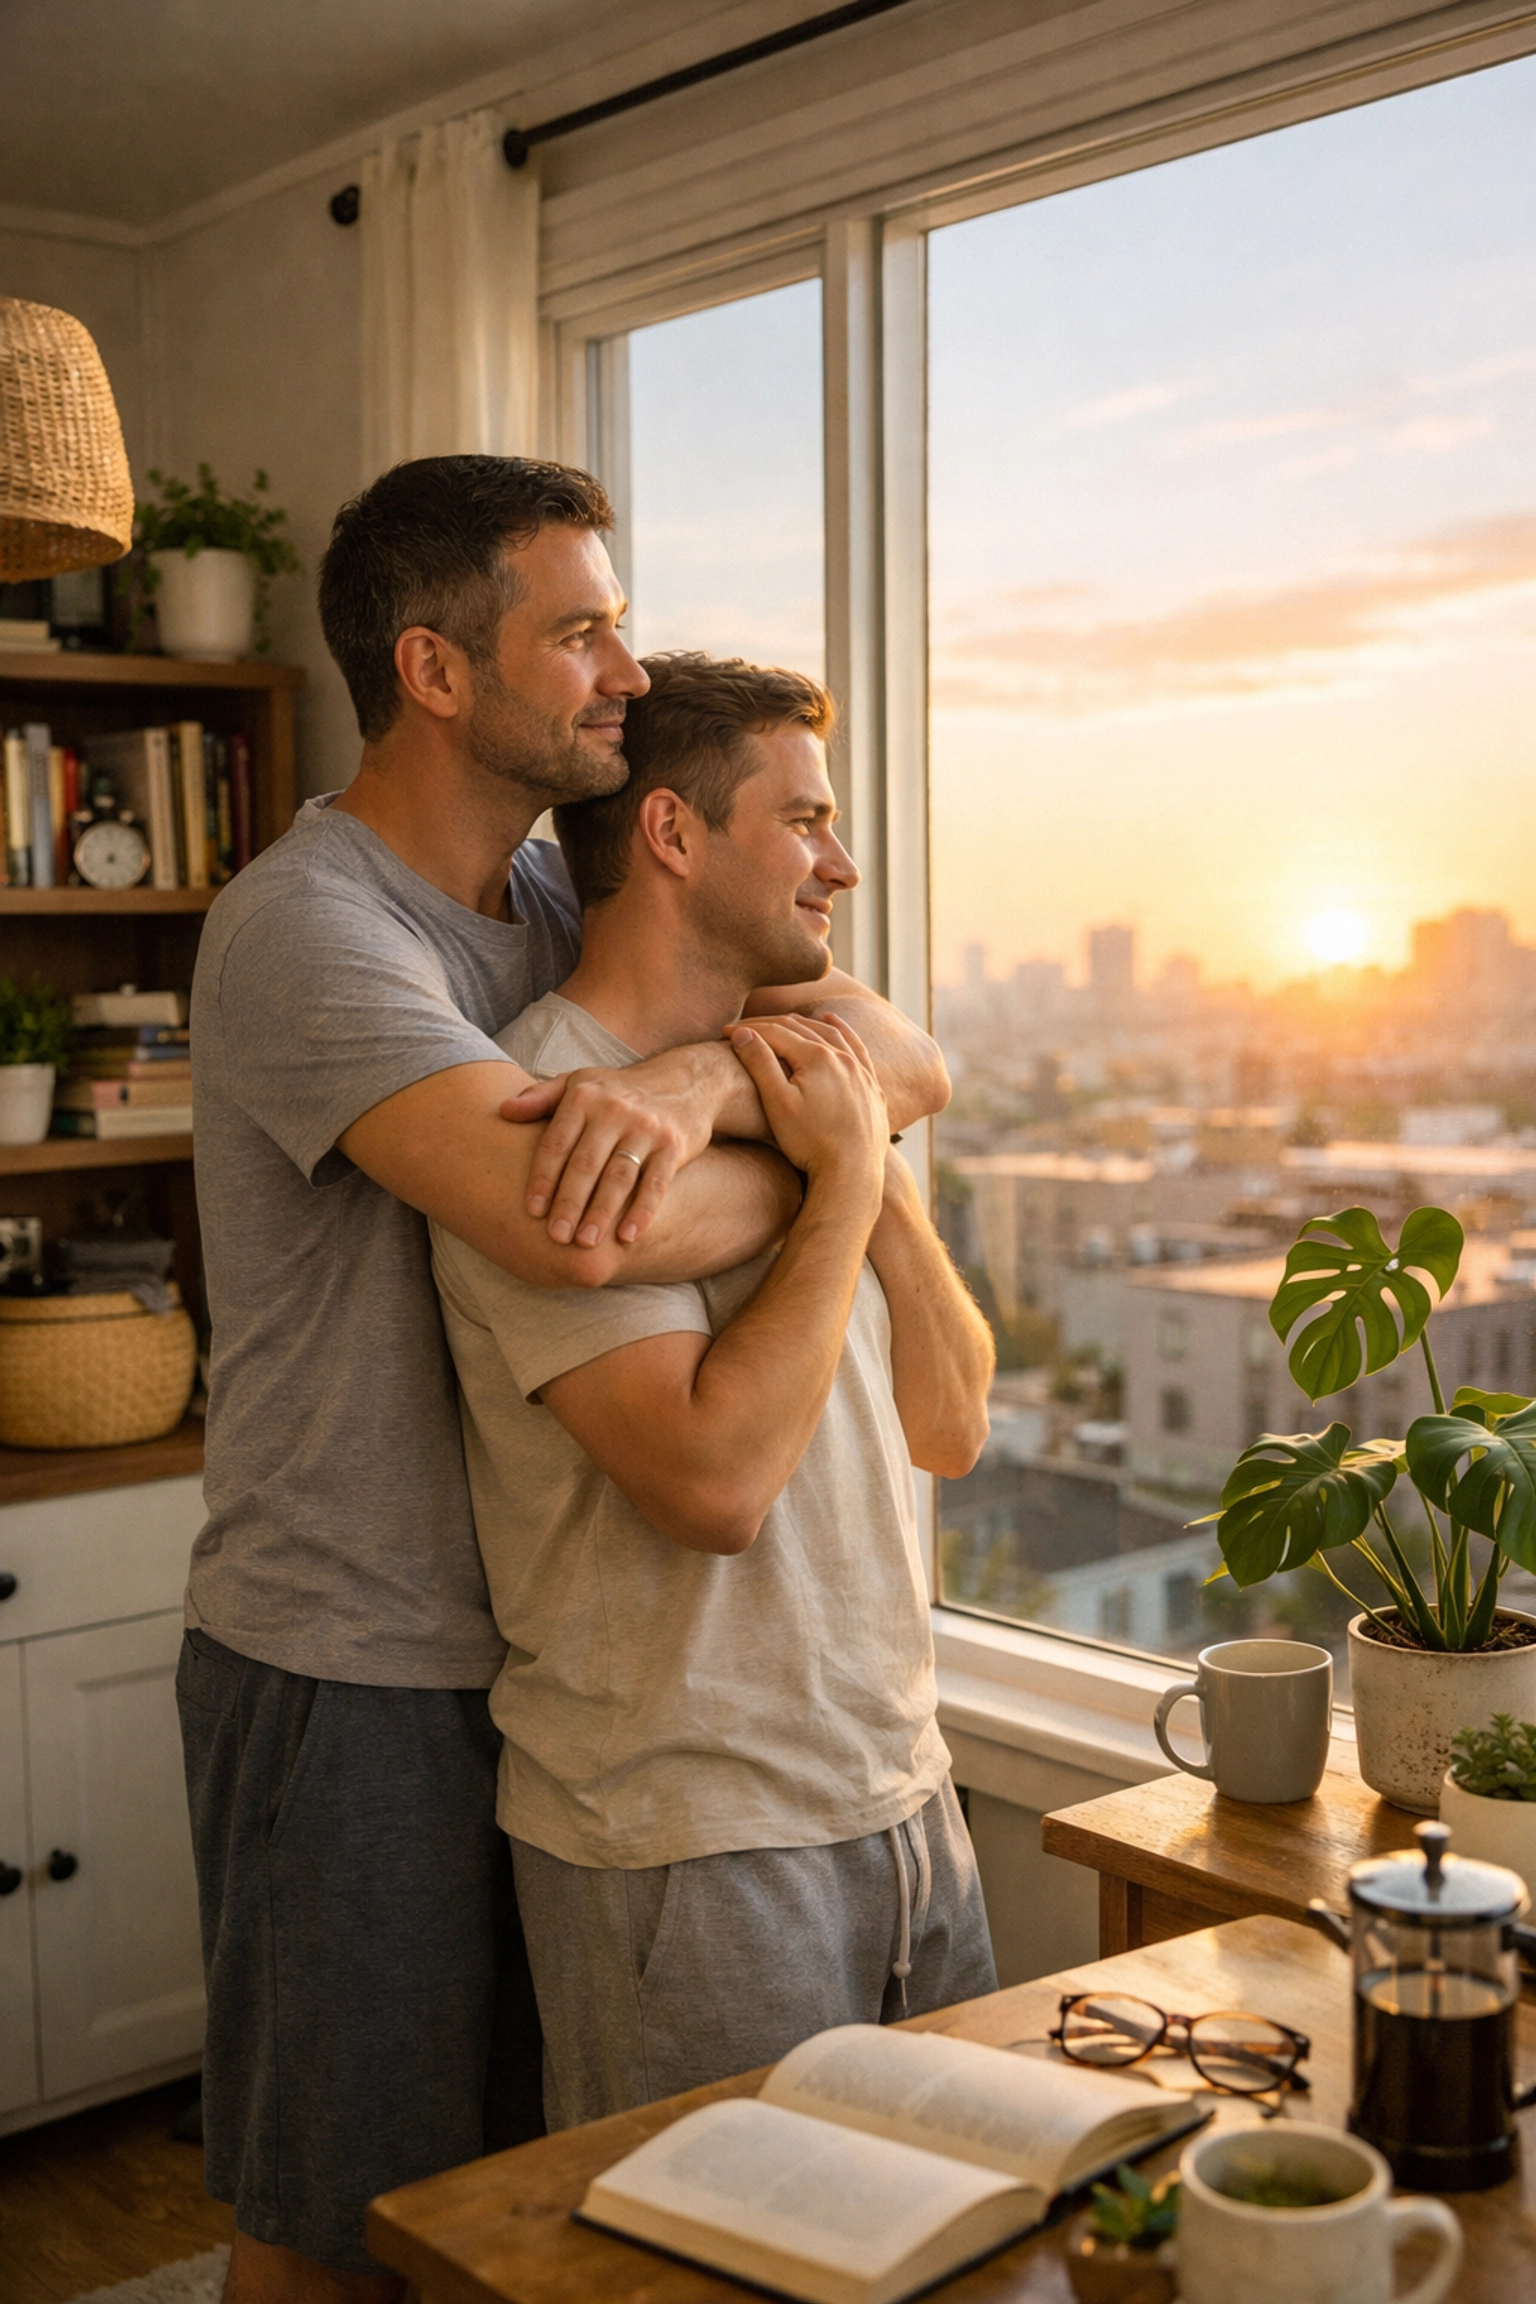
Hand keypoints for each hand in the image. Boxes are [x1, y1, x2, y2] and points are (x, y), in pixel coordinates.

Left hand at [498, 1043, 744, 1247]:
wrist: (685, 1082)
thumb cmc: (618, 1091)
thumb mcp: (579, 1083)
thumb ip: (540, 1097)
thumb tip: (503, 1111)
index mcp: (584, 1096)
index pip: (557, 1142)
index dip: (543, 1177)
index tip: (532, 1210)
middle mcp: (615, 1110)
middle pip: (586, 1163)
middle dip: (569, 1202)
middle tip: (555, 1236)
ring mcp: (647, 1128)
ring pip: (619, 1176)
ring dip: (602, 1212)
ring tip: (585, 1242)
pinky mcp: (674, 1146)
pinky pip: (656, 1184)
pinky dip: (642, 1212)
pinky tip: (628, 1238)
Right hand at [728, 1015, 888, 1201]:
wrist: (852, 1173)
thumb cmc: (810, 1142)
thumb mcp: (777, 1104)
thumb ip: (760, 1064)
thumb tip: (742, 1033)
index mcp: (817, 1057)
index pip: (776, 1032)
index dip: (747, 1030)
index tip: (724, 1033)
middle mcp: (842, 1057)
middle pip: (801, 1029)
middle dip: (770, 1025)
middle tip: (745, 1029)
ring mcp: (861, 1071)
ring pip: (831, 1034)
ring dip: (804, 1023)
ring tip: (783, 1020)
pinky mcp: (872, 1087)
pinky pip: (857, 1048)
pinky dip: (842, 1032)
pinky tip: (834, 1024)